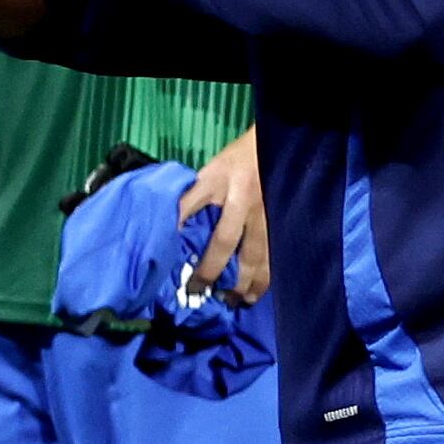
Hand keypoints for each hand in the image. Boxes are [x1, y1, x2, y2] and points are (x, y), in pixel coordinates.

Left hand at [177, 127, 268, 302]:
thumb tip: (169, 225)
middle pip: (224, 242)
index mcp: (215, 181)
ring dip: (247, 280)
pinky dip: (267, 272)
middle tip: (201, 293)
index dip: (175, 227)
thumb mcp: (209, 168)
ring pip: (255, 253)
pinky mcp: (278, 219)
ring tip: (241, 301)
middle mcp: (239, 200)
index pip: (187, 206)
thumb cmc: (236, 159)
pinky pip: (273, 251)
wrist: (278, 143)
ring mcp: (263, 212)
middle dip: (212, 270)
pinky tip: (261, 289)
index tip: (164, 255)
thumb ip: (192, 195)